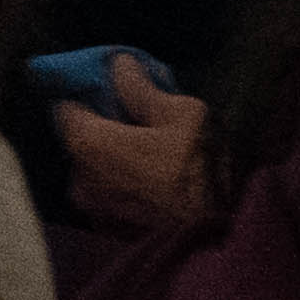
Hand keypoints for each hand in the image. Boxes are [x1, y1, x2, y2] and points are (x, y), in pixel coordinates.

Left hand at [55, 58, 211, 229]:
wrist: (235, 235)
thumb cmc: (207, 169)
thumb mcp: (182, 114)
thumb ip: (140, 88)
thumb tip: (119, 64)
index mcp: (87, 144)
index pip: (65, 106)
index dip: (87, 96)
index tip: (110, 92)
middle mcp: (79, 179)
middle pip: (80, 141)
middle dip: (103, 130)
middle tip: (140, 125)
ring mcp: (95, 211)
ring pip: (96, 172)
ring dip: (116, 162)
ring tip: (155, 157)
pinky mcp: (113, 234)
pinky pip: (110, 198)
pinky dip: (125, 188)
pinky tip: (157, 185)